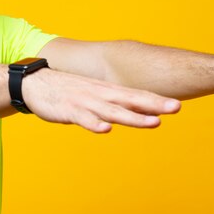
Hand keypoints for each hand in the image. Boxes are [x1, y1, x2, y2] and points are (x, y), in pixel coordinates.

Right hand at [22, 68, 180, 132]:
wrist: (35, 84)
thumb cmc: (69, 91)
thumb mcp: (94, 95)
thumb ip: (114, 103)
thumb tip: (137, 112)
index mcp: (107, 91)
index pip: (136, 94)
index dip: (156, 100)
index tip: (177, 105)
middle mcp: (100, 94)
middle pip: (130, 100)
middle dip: (154, 104)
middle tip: (176, 107)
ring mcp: (85, 102)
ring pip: (112, 110)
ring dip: (133, 117)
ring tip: (153, 122)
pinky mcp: (69, 110)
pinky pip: (83, 118)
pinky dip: (94, 123)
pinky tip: (105, 129)